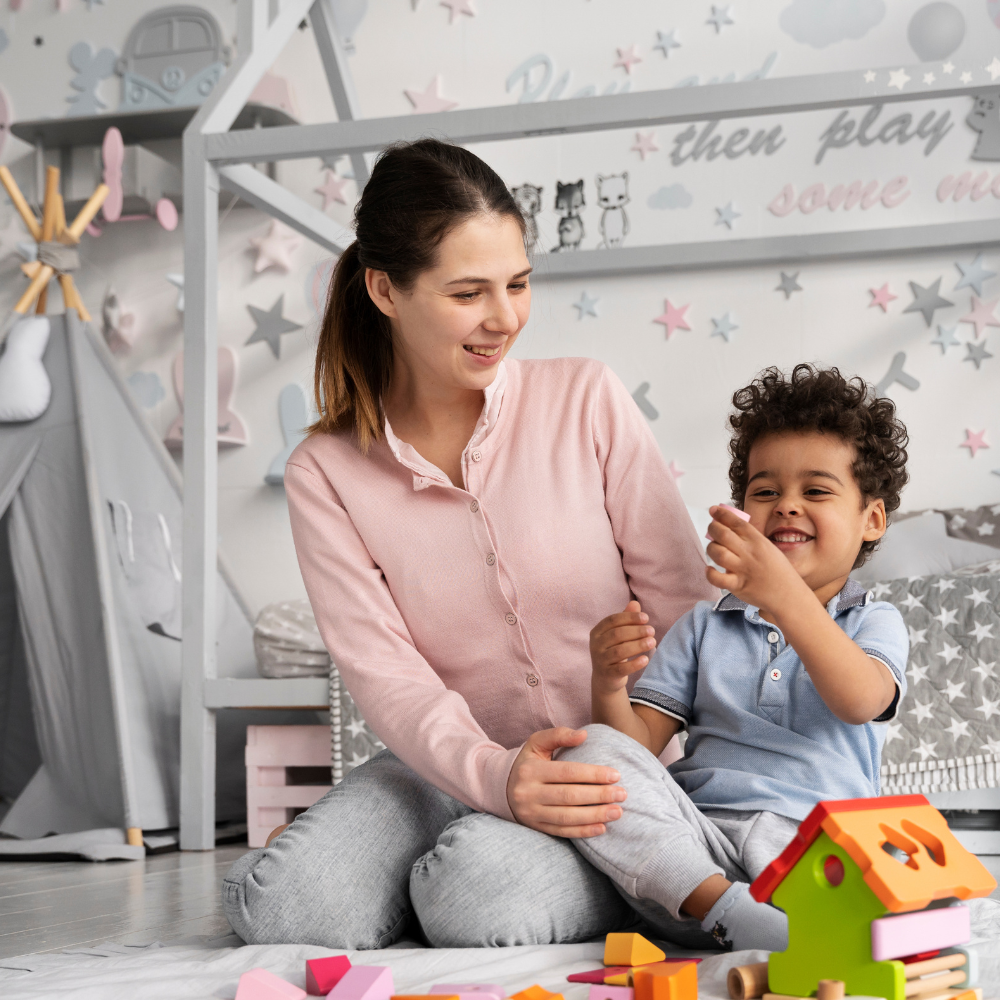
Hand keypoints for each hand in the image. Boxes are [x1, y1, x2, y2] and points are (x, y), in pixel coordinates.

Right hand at [506, 727, 626, 837]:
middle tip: (622, 794)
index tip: (615, 775)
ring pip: (567, 817)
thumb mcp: (536, 743)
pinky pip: (561, 832)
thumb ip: (559, 735)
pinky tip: (602, 828)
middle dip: (599, 796)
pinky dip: (583, 831)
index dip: (593, 774)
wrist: (502, 786)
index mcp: (531, 770)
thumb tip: (583, 735)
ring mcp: (531, 813)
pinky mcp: (535, 827)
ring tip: (618, 811)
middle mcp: (528, 793)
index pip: (567, 772)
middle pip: (569, 796)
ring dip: (595, 816)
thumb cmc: (528, 762)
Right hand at [590, 600, 656, 694]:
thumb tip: (635, 603)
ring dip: (638, 645)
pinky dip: (634, 664)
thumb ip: (626, 619)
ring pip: (619, 651)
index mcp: (597, 631)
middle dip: (636, 631)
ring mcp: (600, 660)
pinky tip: (646, 659)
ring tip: (652, 642)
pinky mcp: (607, 674)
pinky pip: (621, 669)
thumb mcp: (618, 635)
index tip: (646, 618)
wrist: (605, 679)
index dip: (630, 617)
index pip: (613, 620)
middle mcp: (595, 645)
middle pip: (617, 634)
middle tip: (652, 630)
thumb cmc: (614, 650)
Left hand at [705, 505, 804, 608]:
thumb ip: (751, 539)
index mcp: (758, 541)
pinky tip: (710, 569)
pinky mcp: (738, 586)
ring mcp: (743, 570)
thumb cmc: (778, 571)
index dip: (722, 514)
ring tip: (714, 549)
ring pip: (718, 553)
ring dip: (711, 549)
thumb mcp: (768, 548)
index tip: (713, 510)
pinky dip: (710, 573)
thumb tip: (730, 527)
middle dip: (713, 528)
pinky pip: (717, 578)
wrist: (789, 595)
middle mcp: (749, 553)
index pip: (737, 522)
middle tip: (712, 529)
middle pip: (723, 534)